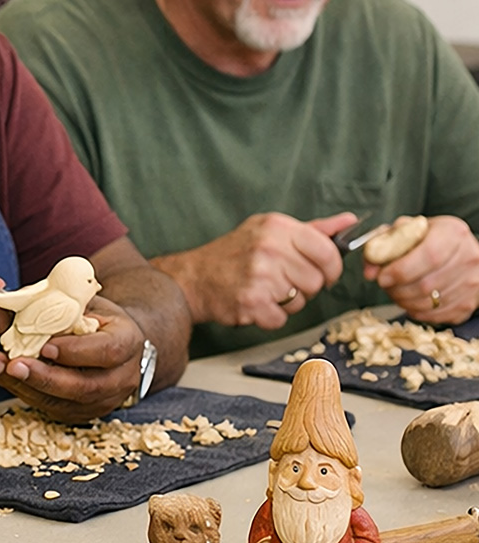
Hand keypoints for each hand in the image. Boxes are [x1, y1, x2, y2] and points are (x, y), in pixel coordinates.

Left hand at [0, 298, 145, 423]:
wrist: (113, 342)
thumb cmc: (96, 316)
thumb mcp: (87, 302)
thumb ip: (63, 304)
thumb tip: (20, 303)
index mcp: (128, 342)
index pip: (107, 351)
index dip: (76, 351)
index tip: (46, 345)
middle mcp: (122, 377)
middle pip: (85, 386)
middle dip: (45, 377)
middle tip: (12, 364)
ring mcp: (104, 400)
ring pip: (66, 403)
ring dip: (27, 387)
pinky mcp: (83, 413)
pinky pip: (53, 408)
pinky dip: (25, 392)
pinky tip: (2, 375)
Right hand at [152, 211, 357, 327]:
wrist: (193, 278)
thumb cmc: (234, 253)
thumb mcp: (269, 230)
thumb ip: (313, 229)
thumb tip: (350, 222)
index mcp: (277, 227)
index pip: (328, 252)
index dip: (331, 268)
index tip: (323, 272)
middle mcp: (269, 249)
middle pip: (317, 281)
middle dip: (304, 286)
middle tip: (281, 281)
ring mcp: (260, 276)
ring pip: (301, 302)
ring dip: (287, 303)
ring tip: (265, 290)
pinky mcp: (251, 303)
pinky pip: (281, 319)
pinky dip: (270, 317)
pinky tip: (255, 303)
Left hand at [367, 215, 478, 323]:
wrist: (455, 251)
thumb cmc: (424, 239)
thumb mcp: (402, 232)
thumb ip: (381, 245)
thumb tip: (369, 272)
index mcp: (453, 232)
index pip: (429, 255)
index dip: (401, 271)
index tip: (381, 277)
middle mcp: (469, 256)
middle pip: (428, 284)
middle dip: (398, 289)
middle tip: (385, 286)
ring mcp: (473, 282)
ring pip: (431, 303)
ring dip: (404, 302)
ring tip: (396, 292)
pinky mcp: (470, 302)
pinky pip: (438, 316)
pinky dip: (417, 312)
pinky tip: (411, 301)